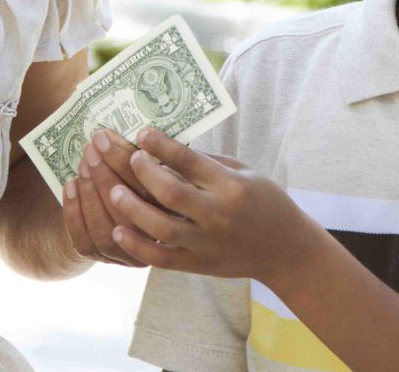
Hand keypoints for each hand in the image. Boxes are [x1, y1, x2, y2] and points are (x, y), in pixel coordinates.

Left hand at [61, 128, 154, 266]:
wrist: (134, 217)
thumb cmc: (152, 178)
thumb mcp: (164, 163)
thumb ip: (152, 152)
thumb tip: (121, 132)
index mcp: (178, 212)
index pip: (152, 187)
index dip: (125, 160)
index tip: (106, 137)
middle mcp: (157, 240)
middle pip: (129, 212)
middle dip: (105, 175)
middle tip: (91, 147)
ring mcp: (131, 255)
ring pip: (106, 231)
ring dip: (90, 194)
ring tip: (83, 165)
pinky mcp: (106, 259)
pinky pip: (85, 241)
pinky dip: (74, 213)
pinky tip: (70, 185)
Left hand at [107, 127, 301, 281]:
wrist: (285, 250)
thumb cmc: (264, 202)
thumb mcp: (244, 173)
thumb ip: (208, 163)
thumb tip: (165, 146)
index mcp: (232, 186)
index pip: (190, 161)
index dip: (161, 145)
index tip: (141, 133)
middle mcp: (219, 214)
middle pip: (171, 192)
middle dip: (142, 172)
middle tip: (126, 157)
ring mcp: (208, 243)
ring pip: (162, 227)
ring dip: (133, 208)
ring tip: (113, 191)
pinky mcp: (199, 265)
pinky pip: (162, 259)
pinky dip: (137, 246)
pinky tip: (117, 231)